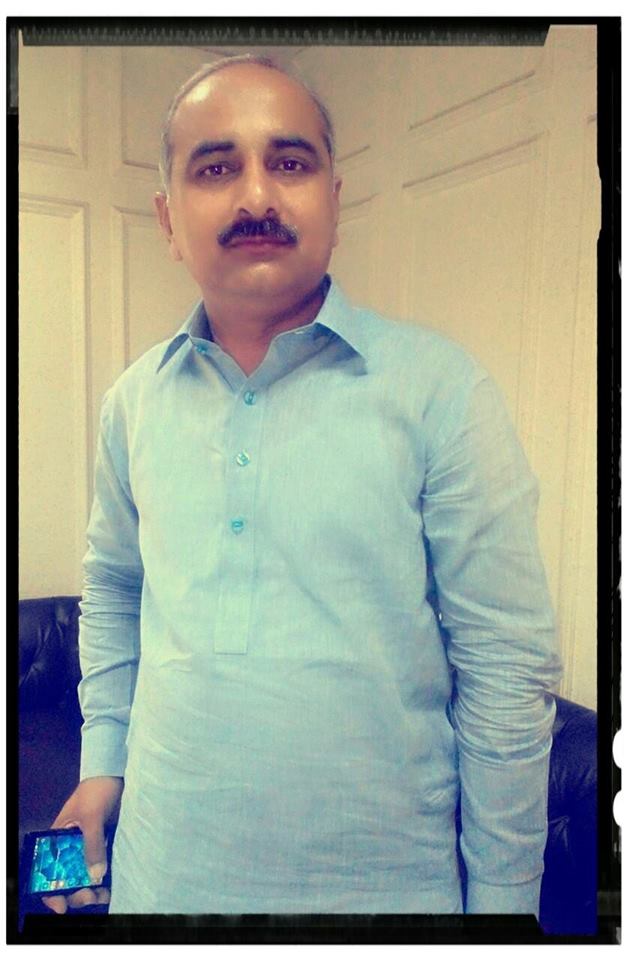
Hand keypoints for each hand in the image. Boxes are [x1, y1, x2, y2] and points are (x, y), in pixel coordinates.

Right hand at [42, 776, 122, 913]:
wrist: (118, 773)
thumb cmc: (97, 790)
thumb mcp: (91, 816)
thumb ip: (92, 844)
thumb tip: (96, 875)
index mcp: (58, 838)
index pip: (47, 870)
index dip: (50, 891)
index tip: (61, 904)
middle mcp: (72, 846)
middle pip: (67, 879)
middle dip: (75, 893)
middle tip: (89, 896)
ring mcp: (90, 846)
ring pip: (86, 877)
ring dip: (91, 891)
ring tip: (102, 896)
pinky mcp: (107, 844)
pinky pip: (103, 867)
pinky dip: (105, 880)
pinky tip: (110, 888)